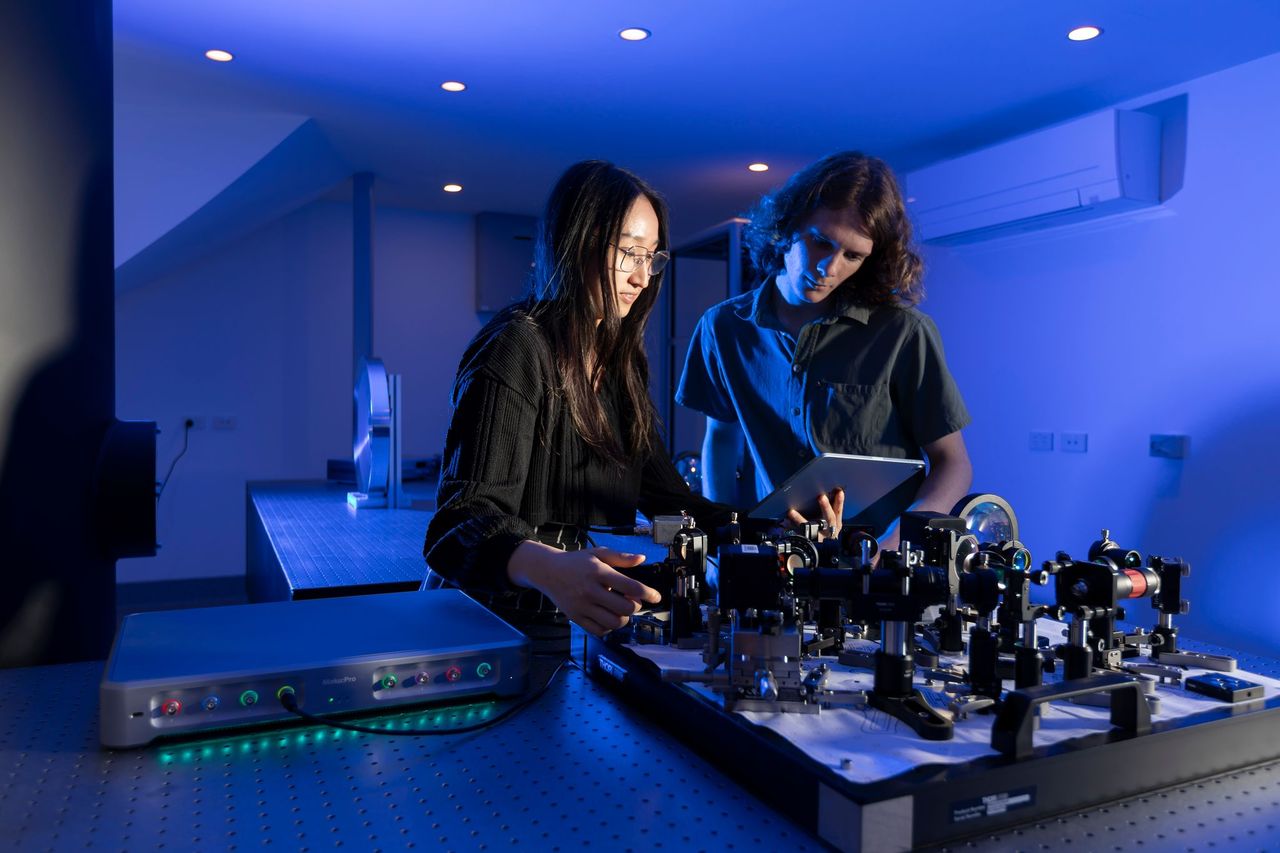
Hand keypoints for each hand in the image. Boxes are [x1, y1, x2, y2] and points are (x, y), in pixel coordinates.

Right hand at [507, 542, 660, 635]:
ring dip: (624, 618)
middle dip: (635, 606)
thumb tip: (641, 559)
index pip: (631, 587)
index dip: (648, 593)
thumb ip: (621, 557)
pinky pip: (600, 631)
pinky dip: (609, 627)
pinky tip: (609, 616)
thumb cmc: (576, 562)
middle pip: (625, 608)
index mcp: (598, 572)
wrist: (548, 572)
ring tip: (621, 609)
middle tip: (632, 600)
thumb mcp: (598, 553)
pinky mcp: (576, 617)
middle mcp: (590, 590)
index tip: (655, 597)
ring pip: (614, 622)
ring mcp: (582, 606)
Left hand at [784, 486, 844, 540]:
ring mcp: (819, 537)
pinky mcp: (809, 542)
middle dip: (826, 507)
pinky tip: (785, 523)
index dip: (839, 502)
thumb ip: (830, 509)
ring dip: (800, 519)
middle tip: (821, 497)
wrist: (822, 552)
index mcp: (836, 525)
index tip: (838, 491)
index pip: (838, 511)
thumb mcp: (831, 523)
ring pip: (810, 528)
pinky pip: (799, 535)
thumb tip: (830, 492)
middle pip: (829, 518)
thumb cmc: (826, 532)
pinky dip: (791, 528)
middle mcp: (829, 531)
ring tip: (791, 511)